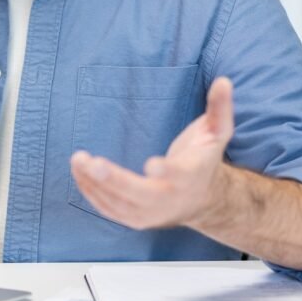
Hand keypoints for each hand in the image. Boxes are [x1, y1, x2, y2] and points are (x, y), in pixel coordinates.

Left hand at [70, 76, 233, 231]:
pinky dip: (92, 193)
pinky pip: (110, 210)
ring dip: (95, 183)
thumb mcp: (218, 132)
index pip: (179, 175)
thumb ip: (220, 107)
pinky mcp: (136, 219)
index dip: (166, 171)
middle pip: (140, 194)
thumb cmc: (204, 159)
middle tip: (92, 162)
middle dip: (114, 180)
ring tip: (78, 160)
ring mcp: (152, 214)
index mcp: (191, 176)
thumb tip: (224, 81)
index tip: (151, 164)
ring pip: (120, 204)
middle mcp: (170, 199)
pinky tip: (80, 173)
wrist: (204, 199)